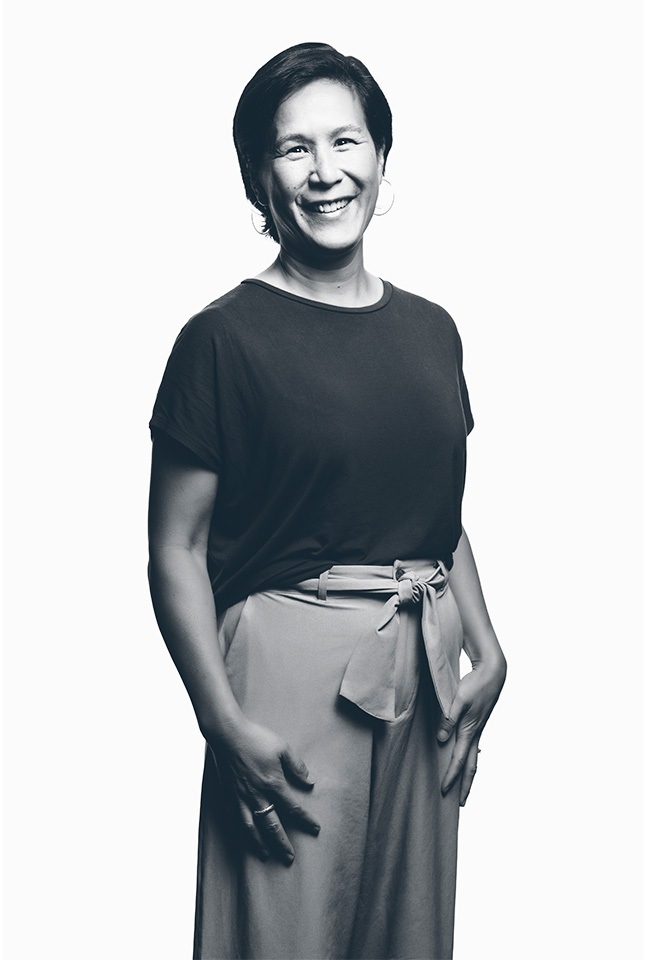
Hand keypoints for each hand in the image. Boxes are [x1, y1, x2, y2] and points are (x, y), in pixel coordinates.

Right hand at [212, 719, 319, 864]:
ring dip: (260, 843)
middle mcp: (257, 795)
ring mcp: (242, 797)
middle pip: (272, 825)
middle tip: (289, 858)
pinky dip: (244, 832)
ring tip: (266, 855)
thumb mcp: (282, 748)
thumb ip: (296, 766)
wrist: (227, 735)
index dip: (305, 820)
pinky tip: (247, 837)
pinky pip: (238, 819)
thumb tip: (309, 782)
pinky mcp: (230, 795)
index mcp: (273, 783)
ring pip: (252, 827)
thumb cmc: (255, 739)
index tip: (315, 829)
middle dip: (282, 843)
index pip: (293, 808)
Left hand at [437, 657, 505, 805]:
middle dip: (466, 786)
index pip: (459, 760)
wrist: (493, 673)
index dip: (451, 776)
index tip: (444, 791)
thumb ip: (449, 719)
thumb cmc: (475, 684)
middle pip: (471, 766)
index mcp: (470, 730)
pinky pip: (474, 747)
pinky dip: (471, 758)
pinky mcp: (479, 723)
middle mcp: (476, 733)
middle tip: (460, 803)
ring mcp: (479, 729)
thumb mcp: (459, 700)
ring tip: (463, 787)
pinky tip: (468, 758)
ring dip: (468, 774)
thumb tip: (441, 739)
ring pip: (474, 758)